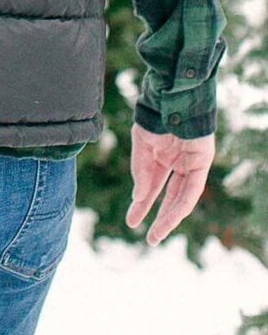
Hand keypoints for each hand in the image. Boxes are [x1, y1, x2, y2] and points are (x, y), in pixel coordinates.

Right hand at [127, 124, 215, 245]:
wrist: (170, 95)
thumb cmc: (155, 115)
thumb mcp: (141, 145)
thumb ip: (142, 171)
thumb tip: (139, 198)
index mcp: (161, 157)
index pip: (152, 188)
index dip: (142, 206)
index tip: (131, 222)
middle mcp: (178, 163)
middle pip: (169, 197)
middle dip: (159, 218)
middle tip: (150, 239)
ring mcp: (191, 163)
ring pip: (182, 197)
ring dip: (170, 217)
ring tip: (157, 234)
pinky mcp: (202, 162)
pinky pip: (192, 188)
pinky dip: (181, 203)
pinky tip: (170, 215)